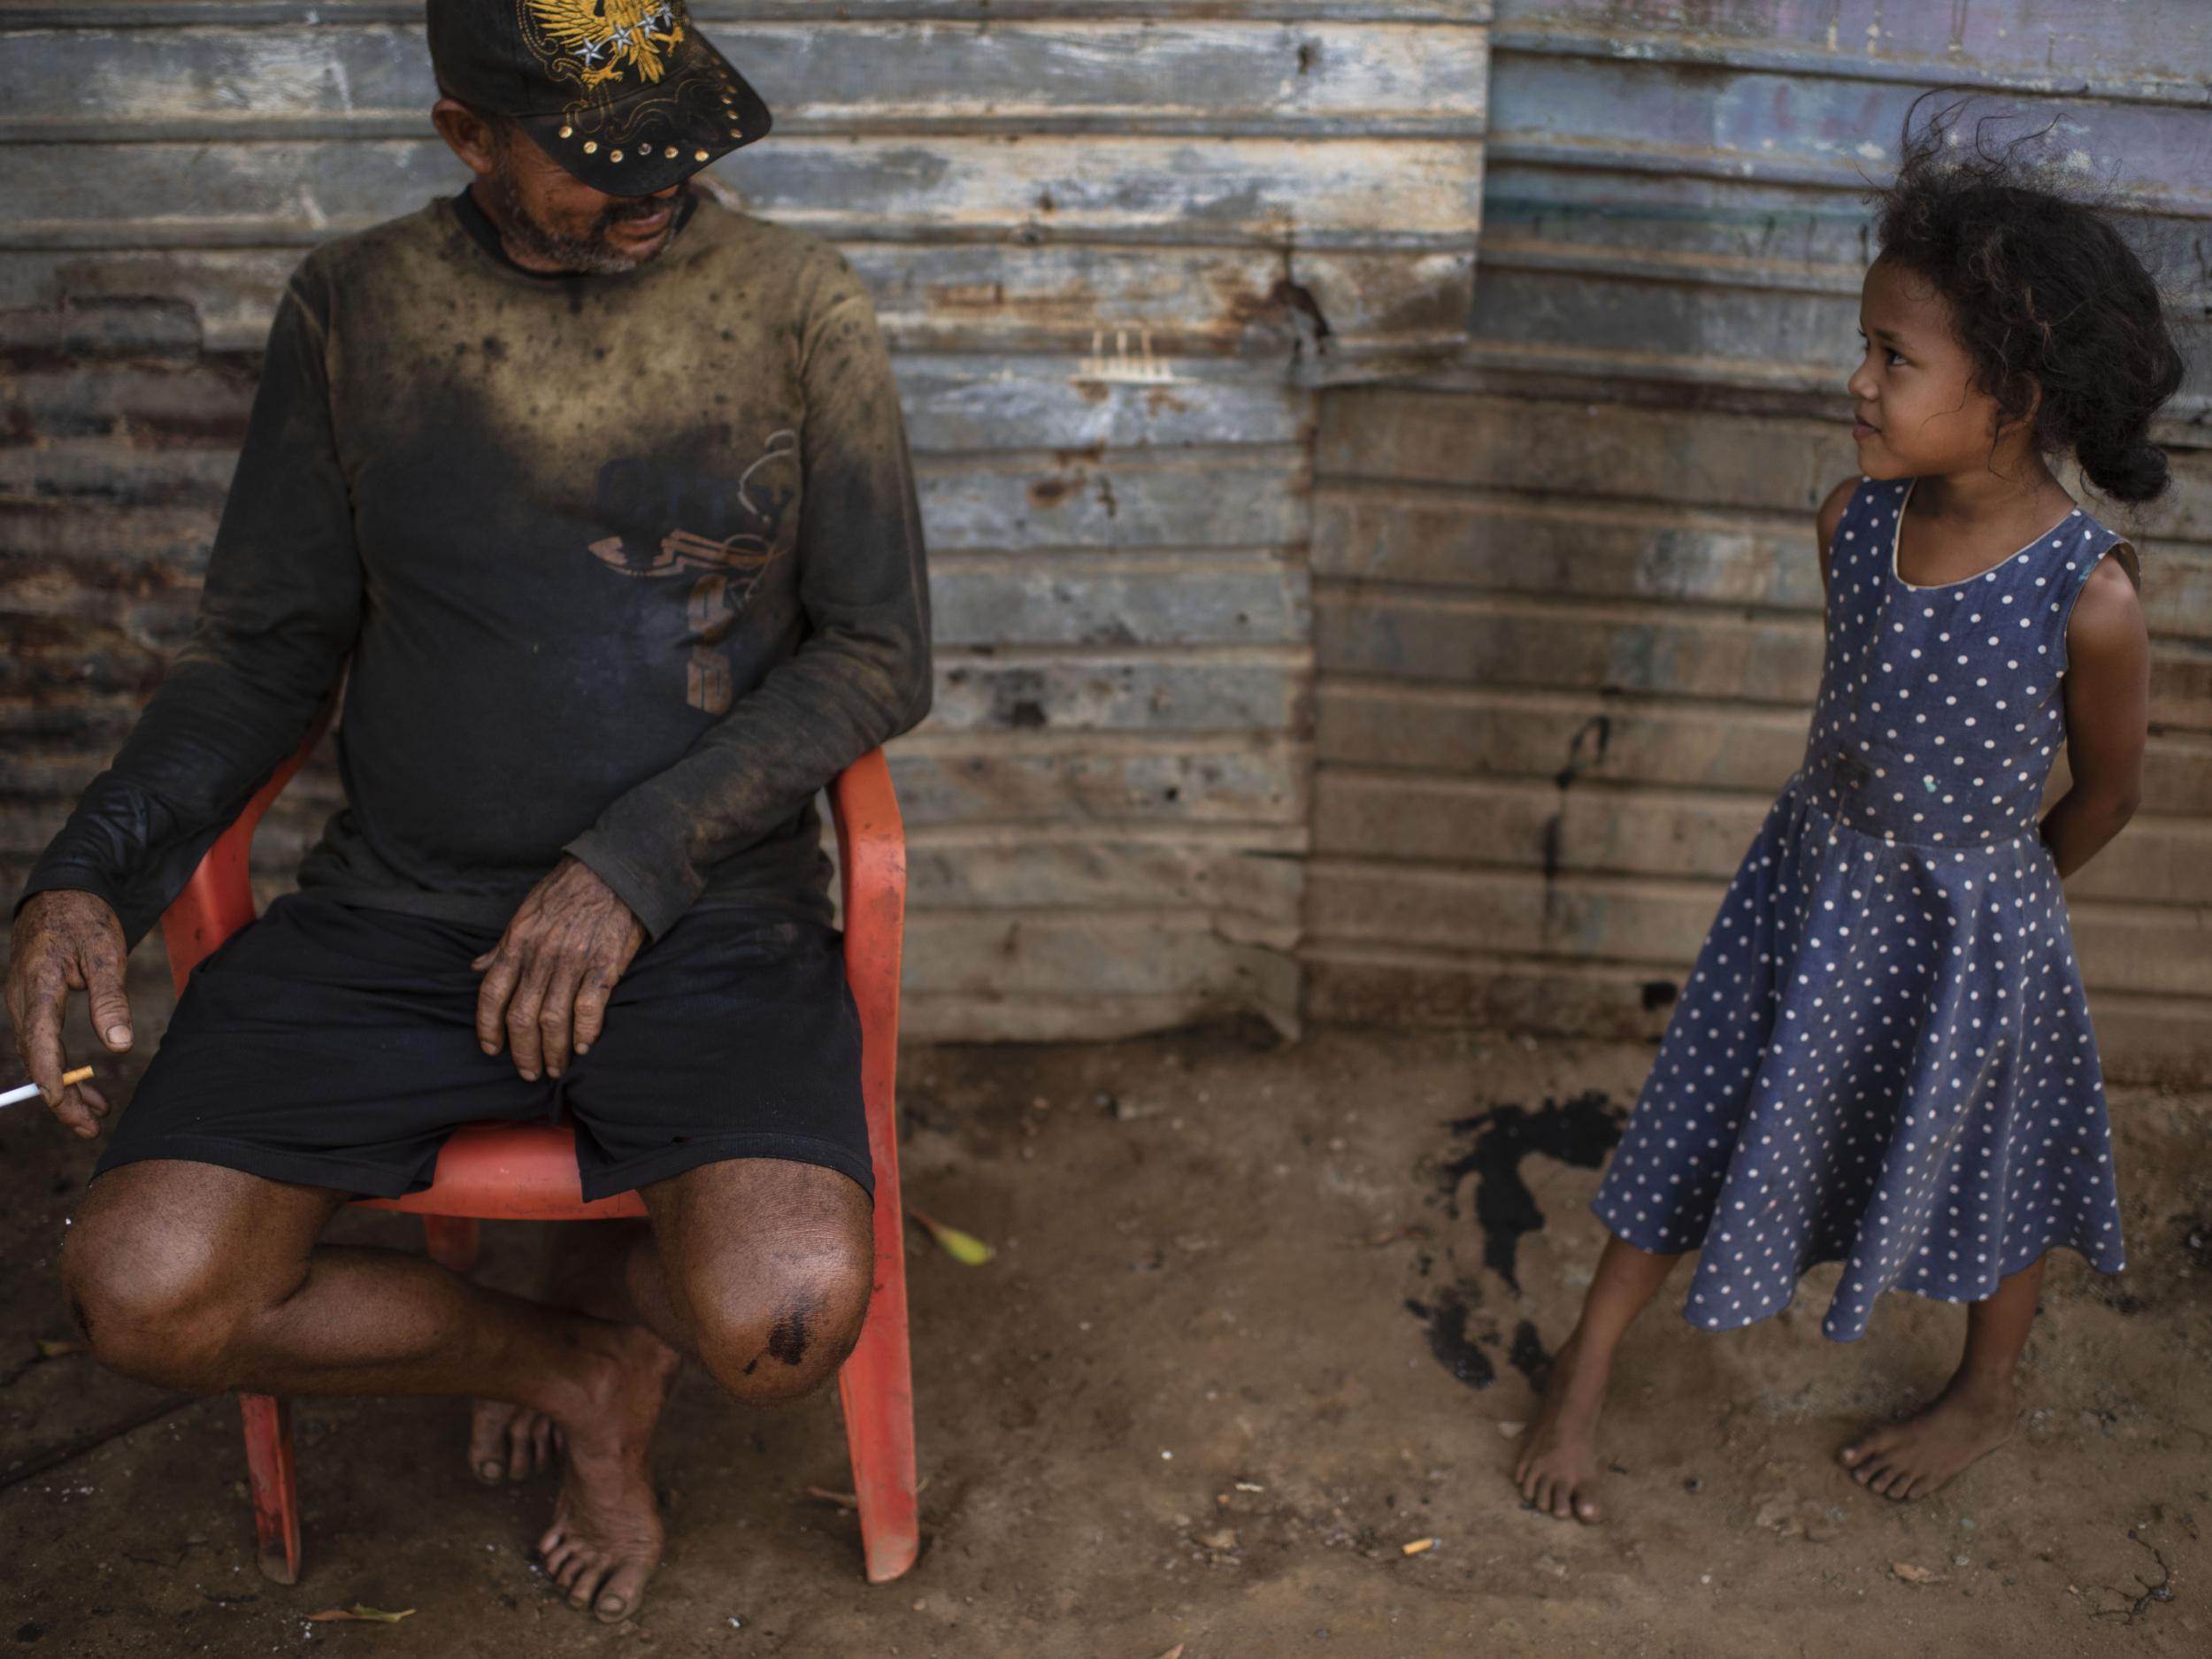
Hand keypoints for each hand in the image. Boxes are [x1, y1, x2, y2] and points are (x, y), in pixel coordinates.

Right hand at [5, 890, 128, 1137]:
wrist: (63, 894)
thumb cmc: (85, 920)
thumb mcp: (106, 954)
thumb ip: (110, 999)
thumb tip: (119, 1044)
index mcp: (38, 987)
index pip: (38, 1042)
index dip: (49, 1076)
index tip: (64, 1104)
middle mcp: (22, 999)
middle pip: (35, 1058)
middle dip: (60, 1096)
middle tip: (89, 1127)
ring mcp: (23, 1002)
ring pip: (38, 1054)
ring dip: (64, 1086)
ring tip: (95, 1113)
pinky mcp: (32, 1003)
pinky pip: (42, 1043)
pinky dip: (61, 1066)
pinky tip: (84, 1086)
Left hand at [474, 857, 644, 1080]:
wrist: (614, 870)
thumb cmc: (568, 890)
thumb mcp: (525, 912)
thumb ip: (502, 946)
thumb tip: (476, 968)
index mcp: (517, 942)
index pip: (491, 994)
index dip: (488, 1027)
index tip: (492, 1050)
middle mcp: (541, 955)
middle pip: (521, 1016)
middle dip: (522, 1051)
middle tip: (528, 1071)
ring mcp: (573, 960)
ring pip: (553, 1019)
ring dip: (553, 1051)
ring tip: (556, 1068)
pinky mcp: (605, 964)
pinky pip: (590, 1007)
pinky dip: (585, 1032)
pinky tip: (583, 1048)